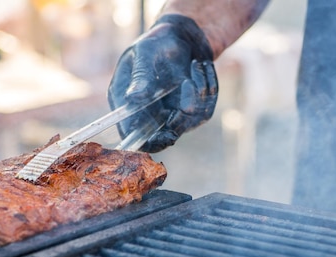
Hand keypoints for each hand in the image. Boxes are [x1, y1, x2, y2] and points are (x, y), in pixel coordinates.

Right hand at [108, 14, 218, 152]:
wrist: (180, 38)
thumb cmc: (156, 42)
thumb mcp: (145, 53)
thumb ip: (140, 75)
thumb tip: (133, 98)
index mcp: (127, 104)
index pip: (132, 134)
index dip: (146, 140)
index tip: (165, 133)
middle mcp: (147, 116)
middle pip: (163, 137)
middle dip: (181, 117)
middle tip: (188, 83)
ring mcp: (169, 117)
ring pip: (189, 121)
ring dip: (199, 91)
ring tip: (196, 64)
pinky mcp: (190, 114)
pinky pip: (204, 111)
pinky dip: (208, 87)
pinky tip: (202, 68)